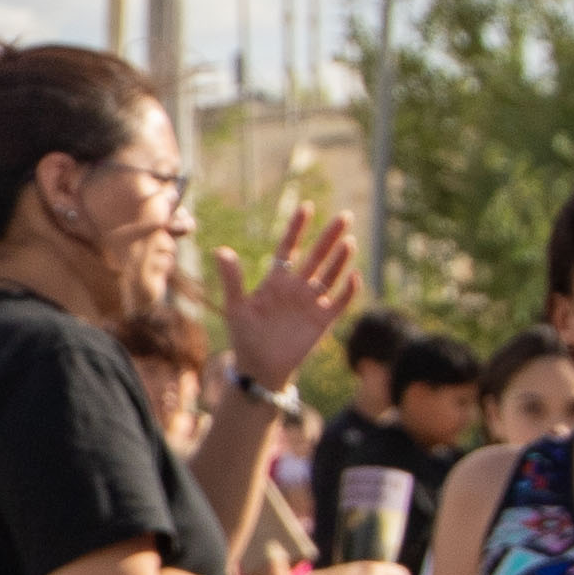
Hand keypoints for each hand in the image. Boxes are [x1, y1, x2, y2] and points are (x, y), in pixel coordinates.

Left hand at [210, 203, 362, 396]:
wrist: (259, 367)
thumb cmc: (245, 336)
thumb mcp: (236, 306)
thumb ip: (232, 279)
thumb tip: (221, 250)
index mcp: (275, 280)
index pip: (289, 248)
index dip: (297, 228)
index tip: (306, 207)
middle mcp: (297, 287)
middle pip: (316, 256)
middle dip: (329, 237)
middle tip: (344, 215)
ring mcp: (311, 302)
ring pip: (330, 275)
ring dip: (340, 260)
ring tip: (348, 240)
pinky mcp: (322, 320)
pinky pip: (339, 302)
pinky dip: (347, 290)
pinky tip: (353, 276)